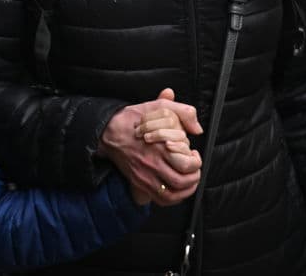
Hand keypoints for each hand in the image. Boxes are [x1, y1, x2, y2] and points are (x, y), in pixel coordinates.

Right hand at [101, 88, 202, 205]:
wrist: (108, 131)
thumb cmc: (132, 120)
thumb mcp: (159, 107)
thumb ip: (183, 112)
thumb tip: (197, 128)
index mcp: (158, 146)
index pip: (186, 164)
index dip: (196, 161)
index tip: (193, 154)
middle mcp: (152, 164)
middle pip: (181, 181)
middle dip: (194, 176)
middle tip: (194, 168)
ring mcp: (145, 175)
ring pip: (172, 195)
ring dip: (186, 190)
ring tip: (189, 180)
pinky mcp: (139, 182)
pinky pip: (160, 199)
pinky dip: (173, 198)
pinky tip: (177, 190)